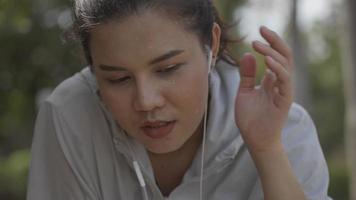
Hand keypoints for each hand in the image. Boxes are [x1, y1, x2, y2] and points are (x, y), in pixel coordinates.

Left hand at [235, 26, 293, 152]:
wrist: (255, 139)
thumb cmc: (251, 118)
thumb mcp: (244, 92)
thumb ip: (247, 75)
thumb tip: (247, 54)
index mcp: (271, 80)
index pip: (275, 55)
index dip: (269, 42)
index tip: (257, 33)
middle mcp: (280, 82)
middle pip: (284, 55)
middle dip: (274, 40)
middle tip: (261, 29)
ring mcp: (284, 90)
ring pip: (285, 64)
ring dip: (272, 52)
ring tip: (257, 44)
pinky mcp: (285, 99)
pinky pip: (284, 80)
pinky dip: (277, 69)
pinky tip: (267, 60)